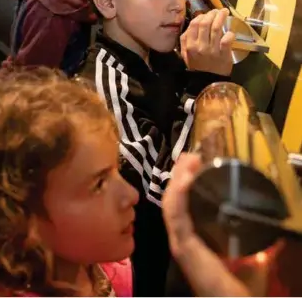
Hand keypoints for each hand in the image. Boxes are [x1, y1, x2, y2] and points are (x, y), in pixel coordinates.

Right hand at [163, 154, 249, 296]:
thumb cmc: (242, 288)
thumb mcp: (252, 256)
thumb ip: (256, 242)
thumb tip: (269, 225)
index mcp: (195, 239)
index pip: (183, 205)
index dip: (186, 183)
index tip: (196, 163)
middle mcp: (182, 239)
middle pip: (174, 200)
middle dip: (179, 176)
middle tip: (189, 156)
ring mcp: (180, 242)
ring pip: (171, 203)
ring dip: (178, 180)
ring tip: (187, 162)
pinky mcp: (182, 246)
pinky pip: (176, 216)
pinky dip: (178, 195)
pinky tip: (185, 179)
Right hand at [180, 8, 234, 75]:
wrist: (207, 81)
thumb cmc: (197, 65)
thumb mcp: (185, 53)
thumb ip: (185, 40)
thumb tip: (191, 25)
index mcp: (190, 44)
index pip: (194, 25)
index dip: (201, 16)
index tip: (207, 14)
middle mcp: (200, 45)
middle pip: (206, 24)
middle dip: (212, 14)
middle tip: (217, 11)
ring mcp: (212, 49)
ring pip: (216, 29)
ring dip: (221, 18)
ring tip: (225, 12)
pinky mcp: (223, 54)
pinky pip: (227, 40)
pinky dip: (229, 34)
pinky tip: (230, 32)